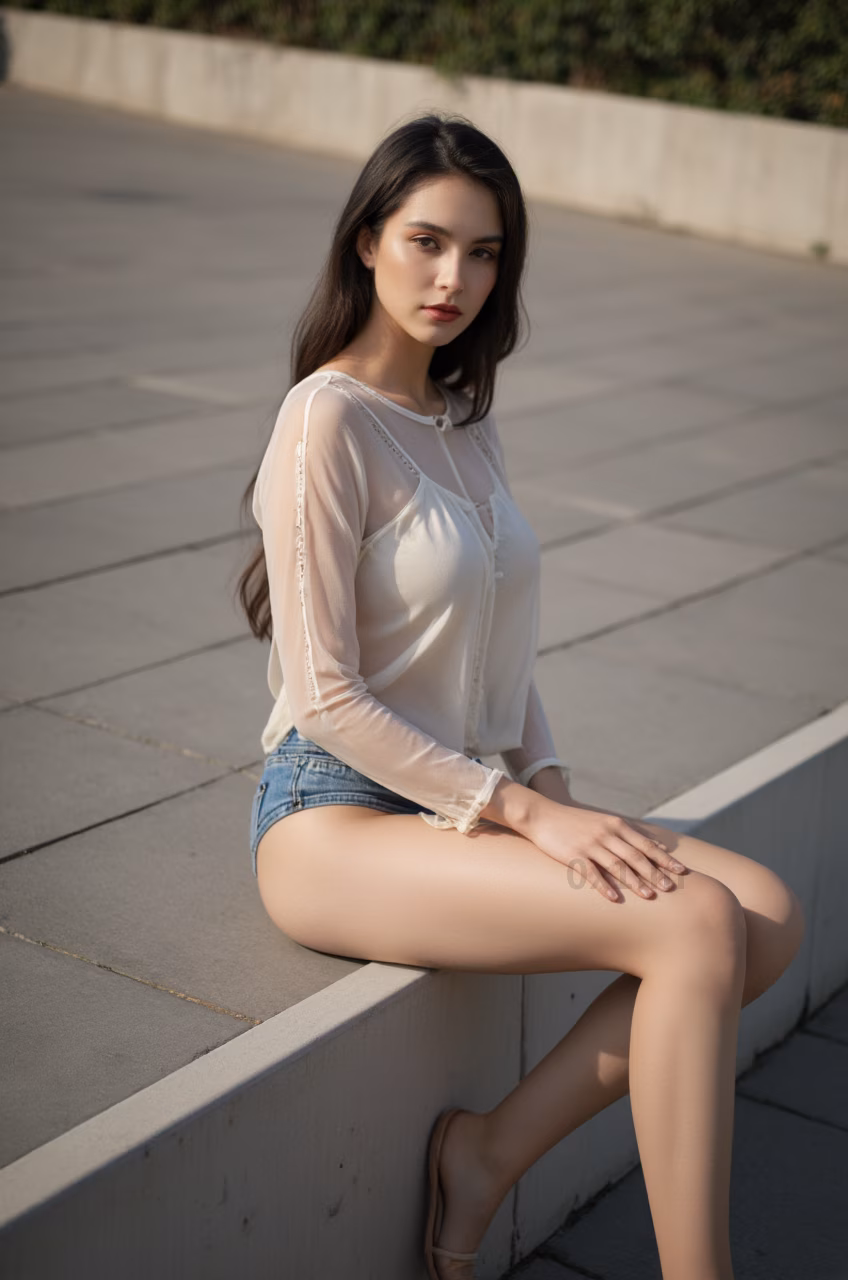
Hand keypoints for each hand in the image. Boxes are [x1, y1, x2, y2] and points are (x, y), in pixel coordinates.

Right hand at [527, 795, 686, 901]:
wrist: (542, 815)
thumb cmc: (576, 822)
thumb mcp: (605, 822)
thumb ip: (630, 833)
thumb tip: (657, 844)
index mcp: (616, 825)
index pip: (646, 844)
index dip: (664, 858)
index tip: (681, 871)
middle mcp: (606, 833)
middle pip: (636, 855)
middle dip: (655, 873)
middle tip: (671, 888)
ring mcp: (590, 844)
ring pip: (617, 865)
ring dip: (634, 881)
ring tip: (649, 896)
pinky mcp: (574, 855)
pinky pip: (591, 873)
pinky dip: (603, 886)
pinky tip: (614, 898)